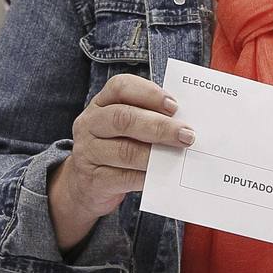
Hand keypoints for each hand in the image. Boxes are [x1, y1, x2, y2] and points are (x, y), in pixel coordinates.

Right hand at [48, 74, 193, 248]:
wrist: (86, 185)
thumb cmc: (115, 148)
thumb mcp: (125, 128)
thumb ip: (148, 119)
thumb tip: (183, 123)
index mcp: (101, 103)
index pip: (120, 87)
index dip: (149, 93)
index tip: (174, 106)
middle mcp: (90, 124)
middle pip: (124, 118)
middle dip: (160, 126)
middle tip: (186, 134)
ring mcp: (88, 152)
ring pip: (125, 151)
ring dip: (157, 154)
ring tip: (178, 155)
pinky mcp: (94, 180)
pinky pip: (125, 177)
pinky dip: (148, 176)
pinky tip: (163, 175)